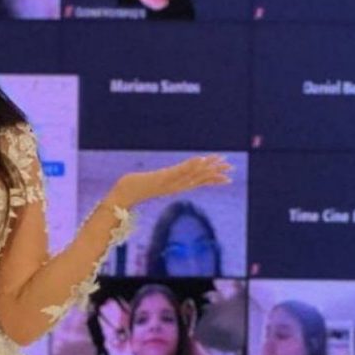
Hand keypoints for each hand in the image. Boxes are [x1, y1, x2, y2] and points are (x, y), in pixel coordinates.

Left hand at [110, 155, 232, 206]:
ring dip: (207, 167)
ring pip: (192, 174)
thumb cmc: (134, 189)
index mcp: (175, 187)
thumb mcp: (152, 184)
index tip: (228, 178)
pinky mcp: (162, 177)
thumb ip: (160, 182)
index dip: (213, 180)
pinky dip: (191, 165)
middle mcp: (175, 186)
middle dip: (216, 173)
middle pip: (200, 179)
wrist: (122, 195)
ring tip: (220, 161)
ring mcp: (169, 182)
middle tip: (232, 168)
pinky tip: (200, 159)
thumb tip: (165, 178)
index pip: (198, 182)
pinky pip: (179, 170)